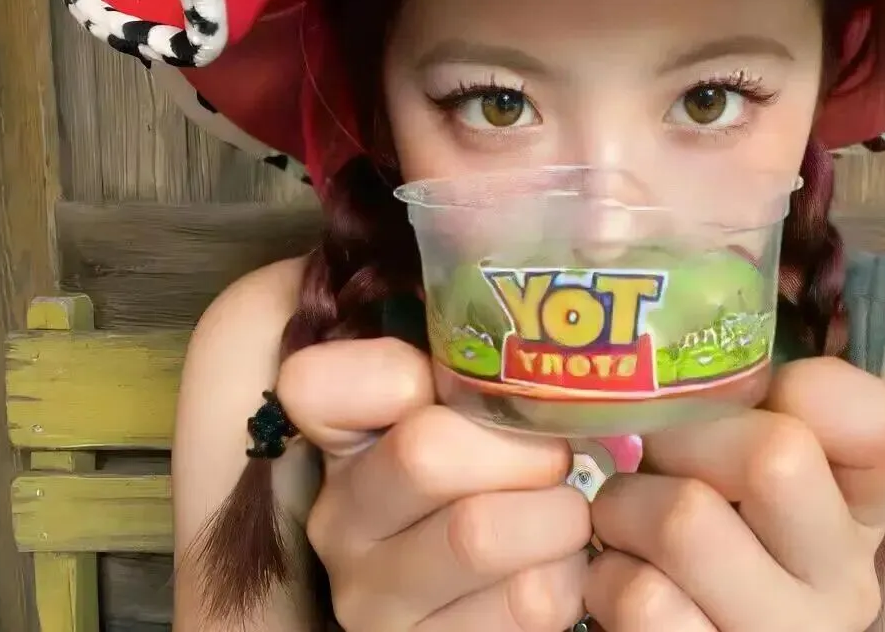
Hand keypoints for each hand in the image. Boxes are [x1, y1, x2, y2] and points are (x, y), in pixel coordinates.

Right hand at [277, 338, 590, 630]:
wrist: (482, 588)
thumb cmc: (487, 462)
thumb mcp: (457, 400)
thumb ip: (464, 350)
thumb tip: (535, 284)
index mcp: (334, 439)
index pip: (315, 381)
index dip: (398, 370)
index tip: (454, 386)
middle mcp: (338, 519)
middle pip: (428, 450)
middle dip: (521, 446)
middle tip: (556, 452)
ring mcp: (373, 598)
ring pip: (481, 532)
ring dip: (557, 513)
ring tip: (565, 509)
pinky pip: (527, 604)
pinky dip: (569, 573)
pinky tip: (558, 562)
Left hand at [585, 356, 884, 631]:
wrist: (668, 607)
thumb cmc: (697, 506)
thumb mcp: (739, 438)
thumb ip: (759, 391)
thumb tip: (711, 352)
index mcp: (867, 512)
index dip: (817, 394)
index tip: (760, 405)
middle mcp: (848, 585)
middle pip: (775, 457)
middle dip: (684, 438)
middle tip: (656, 457)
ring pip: (688, 522)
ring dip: (626, 506)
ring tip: (627, 520)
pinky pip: (644, 600)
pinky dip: (607, 575)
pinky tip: (622, 577)